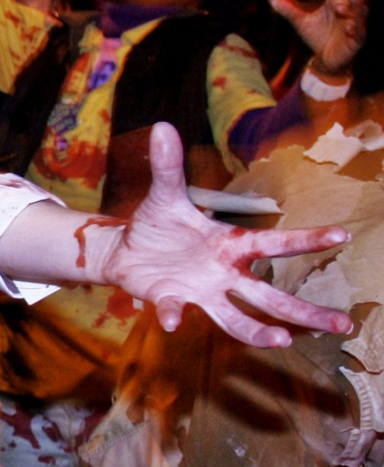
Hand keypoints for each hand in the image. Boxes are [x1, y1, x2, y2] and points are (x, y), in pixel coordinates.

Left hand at [98, 123, 351, 346]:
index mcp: (231, 243)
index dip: (306, 239)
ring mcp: (201, 291)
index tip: (342, 234)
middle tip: (342, 323)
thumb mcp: (165, 194)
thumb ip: (169, 165)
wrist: (124, 248)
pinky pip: (176, 310)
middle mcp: (223, 272)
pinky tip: (172, 322)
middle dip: (304, 310)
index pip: (274, 243)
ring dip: (258, 330)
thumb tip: (163, 126)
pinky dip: (173, 314)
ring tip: (283, 340)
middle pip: (270, 296)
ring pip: (237, 318)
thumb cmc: (157, 224)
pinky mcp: (173, 300)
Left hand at [269, 0, 367, 75]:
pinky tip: (349, 25)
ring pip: (360, 8)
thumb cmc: (317, 33)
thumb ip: (287, 7)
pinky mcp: (358, 37)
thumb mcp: (299, 19)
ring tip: (342, 4)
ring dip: (353, 5)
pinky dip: (355, 27)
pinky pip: (359, 30)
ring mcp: (357, 20)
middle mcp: (353, 4)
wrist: (326, 57)